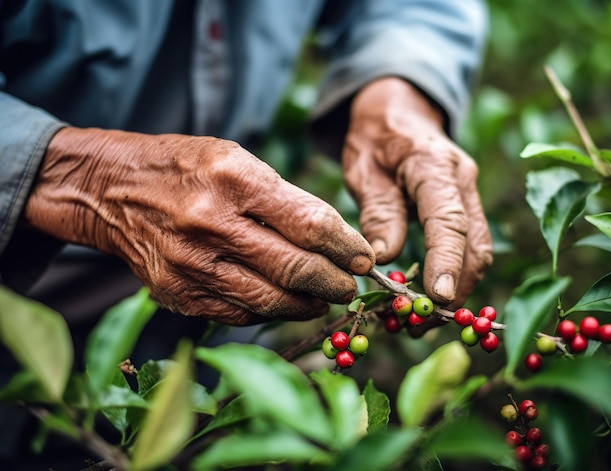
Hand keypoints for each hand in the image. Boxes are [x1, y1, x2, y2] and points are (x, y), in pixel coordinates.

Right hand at [25, 128, 374, 324]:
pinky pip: (240, 314)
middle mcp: (212, 224)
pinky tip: (284, 303)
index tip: (364, 257)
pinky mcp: (178, 294)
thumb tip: (334, 239)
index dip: (346, 247)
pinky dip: (271, 312)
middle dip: (334, 283)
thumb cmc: (184, 169)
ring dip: (308, 305)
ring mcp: (192, 265)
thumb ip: (285, 199)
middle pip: (295, 269)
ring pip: (271, 302)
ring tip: (324, 299)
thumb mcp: (236, 158)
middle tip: (349, 286)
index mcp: (234, 180)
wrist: (111, 191)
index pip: (310, 223)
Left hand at [342, 77, 491, 306]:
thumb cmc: (374, 138)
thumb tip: (385, 259)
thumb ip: (378, 211)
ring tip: (424, 317)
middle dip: (456, 287)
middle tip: (423, 321)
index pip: (449, 220)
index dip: (446, 262)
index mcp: (434, 165)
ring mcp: (469, 193)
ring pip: (479, 248)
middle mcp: (462, 179)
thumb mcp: (363, 169)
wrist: (396, 111)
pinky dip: (456, 274)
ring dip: (459, 286)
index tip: (438, 298)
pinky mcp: (466, 206)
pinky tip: (432, 294)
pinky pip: (470, 245)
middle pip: (475, 243)